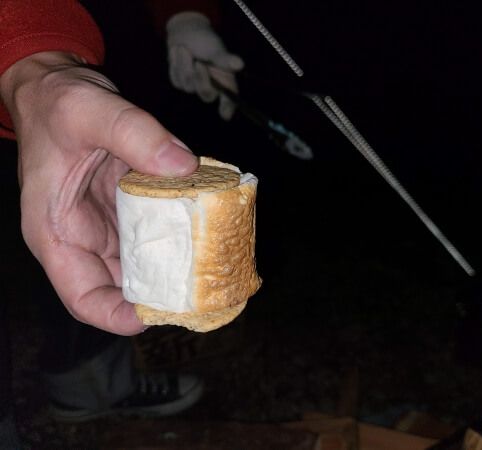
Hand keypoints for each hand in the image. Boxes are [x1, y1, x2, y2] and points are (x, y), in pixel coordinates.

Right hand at [0, 51, 197, 334]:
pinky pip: (157, 235)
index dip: (116, 316)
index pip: (83, 297)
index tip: (154, 316)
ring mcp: (110, 227)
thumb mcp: (89, 110)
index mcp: (57, 232)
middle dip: (160, 297)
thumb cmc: (59, 105)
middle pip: (122, 288)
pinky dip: (180, 239)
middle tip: (201, 296)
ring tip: (212, 273)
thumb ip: (133, 133)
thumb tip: (184, 165)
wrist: (59, 90)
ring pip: (144, 266)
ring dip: (175, 272)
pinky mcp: (129, 211)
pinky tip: (208, 235)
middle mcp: (84, 239)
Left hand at [167, 12, 243, 120]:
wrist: (186, 33)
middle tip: (199, 62)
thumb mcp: (216, 50)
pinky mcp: (180, 83)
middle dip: (201, 78)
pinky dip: (176, 63)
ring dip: (185, 64)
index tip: (225, 114)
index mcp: (225, 82)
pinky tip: (178, 53)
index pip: (229, 101)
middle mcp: (212, 88)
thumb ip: (225, 60)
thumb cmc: (206, 42)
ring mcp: (195, 88)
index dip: (227, 108)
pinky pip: (176, 79)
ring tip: (184, 48)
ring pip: (187, 85)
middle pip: (206, 95)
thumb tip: (240, 64)